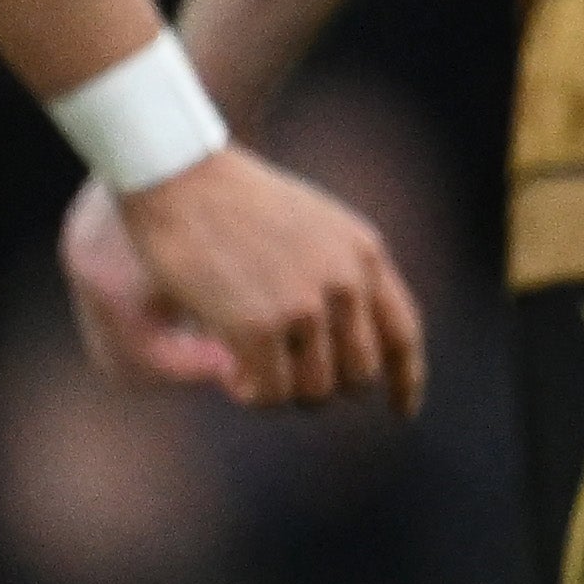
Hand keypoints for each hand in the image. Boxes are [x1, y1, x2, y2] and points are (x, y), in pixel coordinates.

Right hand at [75, 147, 426, 412]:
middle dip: (322, 386)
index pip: (403, 333)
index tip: (401, 411)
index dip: (405, 380)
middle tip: (282, 378)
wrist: (179, 173)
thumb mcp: (313, 224)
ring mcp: (304, 305)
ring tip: (252, 372)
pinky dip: (252, 395)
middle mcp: (346, 281)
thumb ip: (340, 271)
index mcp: (364, 254)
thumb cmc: (233, 198)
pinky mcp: (256, 325)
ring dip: (283, 393)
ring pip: (315, 390)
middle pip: (357, 373)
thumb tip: (350, 337)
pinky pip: (269, 391)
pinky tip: (231, 378)